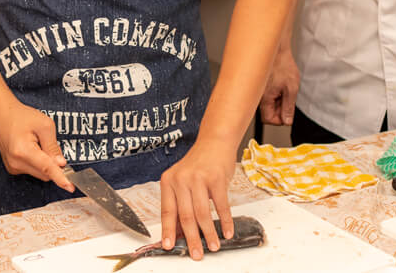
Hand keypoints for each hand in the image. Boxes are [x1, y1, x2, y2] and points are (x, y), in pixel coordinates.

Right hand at [0, 98, 73, 191]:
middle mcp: (16, 163)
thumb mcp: (44, 125)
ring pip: (40, 173)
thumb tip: (61, 164)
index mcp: (23, 151)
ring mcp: (13, 167)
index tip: (70, 187)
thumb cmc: (21, 117)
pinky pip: (33, 170)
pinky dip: (38, 162)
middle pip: (45, 173)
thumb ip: (53, 146)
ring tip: (37, 143)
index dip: (60, 178)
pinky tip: (32, 147)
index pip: (47, 168)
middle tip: (50, 145)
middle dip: (53, 164)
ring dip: (45, 162)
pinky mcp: (13, 168)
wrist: (0, 115)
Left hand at [159, 138, 236, 259]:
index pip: (167, 211)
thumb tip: (180, 233)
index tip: (168, 246)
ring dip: (209, 233)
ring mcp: (198, 178)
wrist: (214, 142)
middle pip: (185, 216)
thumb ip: (180, 204)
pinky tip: (227, 231)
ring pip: (202, 213)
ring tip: (213, 246)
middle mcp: (181, 179)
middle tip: (196, 254)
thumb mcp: (183, 181)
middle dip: (192, 239)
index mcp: (168, 181)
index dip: (168, 231)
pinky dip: (225, 221)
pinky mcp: (216, 178)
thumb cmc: (199, 164)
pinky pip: (221, 205)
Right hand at [259, 45, 299, 125]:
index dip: (280, 119)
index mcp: (265, 99)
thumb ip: (288, 107)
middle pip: (267, 113)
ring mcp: (258, 91)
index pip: (268, 120)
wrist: (275, 49)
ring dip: (277, 101)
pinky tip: (279, 85)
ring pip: (267, 104)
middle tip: (287, 98)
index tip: (287, 112)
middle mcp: (257, 96)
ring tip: (284, 89)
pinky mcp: (259, 86)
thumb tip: (287, 121)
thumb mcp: (292, 88)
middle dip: (279, 109)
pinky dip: (274, 93)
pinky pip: (265, 96)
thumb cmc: (282, 65)